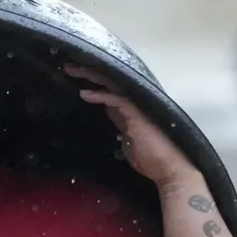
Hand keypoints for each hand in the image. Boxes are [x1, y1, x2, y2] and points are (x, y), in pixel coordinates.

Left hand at [64, 63, 196, 186]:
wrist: (169, 170)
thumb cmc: (151, 158)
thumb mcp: (128, 140)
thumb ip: (120, 125)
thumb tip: (112, 117)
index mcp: (129, 109)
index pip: (109, 89)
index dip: (92, 81)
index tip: (74, 76)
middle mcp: (133, 103)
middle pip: (108, 81)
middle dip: (88, 72)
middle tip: (68, 66)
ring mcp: (136, 107)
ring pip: (112, 84)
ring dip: (91, 76)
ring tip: (72, 70)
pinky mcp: (137, 115)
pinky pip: (116, 99)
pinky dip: (100, 95)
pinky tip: (84, 93)